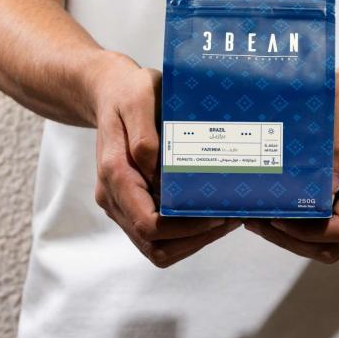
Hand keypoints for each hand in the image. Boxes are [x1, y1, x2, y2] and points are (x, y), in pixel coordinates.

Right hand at [88, 51, 240, 266]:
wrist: (109, 91)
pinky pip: (157, 233)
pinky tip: (207, 212)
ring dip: (191, 240)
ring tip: (223, 218)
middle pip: (154, 244)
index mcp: (115, 174)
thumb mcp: (139, 100)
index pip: (148, 224)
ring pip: (155, 246)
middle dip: (195, 238)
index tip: (217, 214)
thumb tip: (160, 176)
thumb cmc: (127, 93)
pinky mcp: (132, 202)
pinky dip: (184, 232)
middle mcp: (114, 197)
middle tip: (229, 218)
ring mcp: (121, 203)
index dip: (185, 228)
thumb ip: (145, 138)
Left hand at [244, 64, 338, 262]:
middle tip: (257, 221)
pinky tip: (279, 210)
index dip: (306, 232)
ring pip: (330, 242)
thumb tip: (329, 186)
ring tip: (262, 220)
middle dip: (293, 240)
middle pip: (333, 244)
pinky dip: (303, 227)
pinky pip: (329, 226)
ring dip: (295, 238)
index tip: (277, 217)